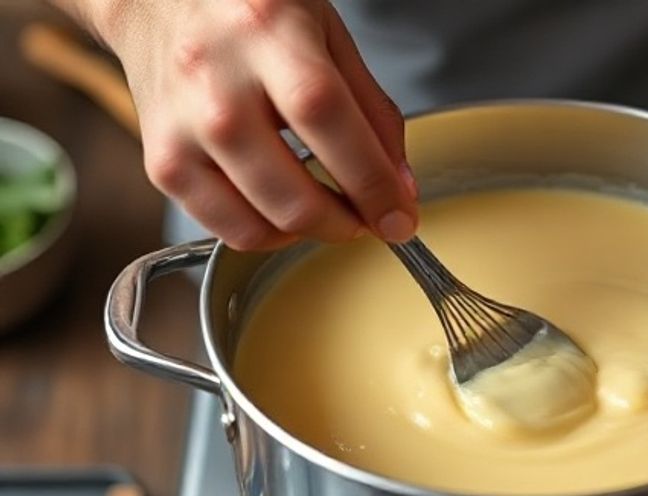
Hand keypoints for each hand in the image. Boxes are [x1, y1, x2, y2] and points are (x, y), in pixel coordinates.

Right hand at [84, 0, 417, 249]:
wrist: (160, 1)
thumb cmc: (250, 12)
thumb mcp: (328, 35)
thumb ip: (372, 110)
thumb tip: (399, 188)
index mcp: (267, 36)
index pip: (328, 123)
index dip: (372, 183)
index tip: (400, 219)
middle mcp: (216, 85)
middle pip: (293, 195)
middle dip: (348, 223)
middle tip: (369, 215)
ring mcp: (183, 130)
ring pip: (261, 225)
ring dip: (313, 231)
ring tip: (329, 208)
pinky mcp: (163, 164)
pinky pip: (227, 229)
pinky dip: (269, 232)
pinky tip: (285, 208)